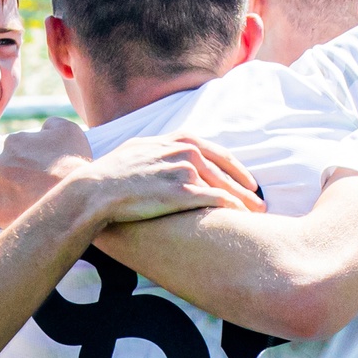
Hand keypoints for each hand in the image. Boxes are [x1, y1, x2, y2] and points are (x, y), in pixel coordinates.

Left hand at [0, 119, 92, 224]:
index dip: (31, 159)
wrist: (74, 197)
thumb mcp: (68, 130)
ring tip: (30, 200)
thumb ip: (50, 124)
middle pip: (5, 167)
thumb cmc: (73, 162)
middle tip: (37, 185)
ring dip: (8, 191)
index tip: (41, 168)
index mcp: (14, 142)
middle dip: (18, 174)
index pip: (17, 148)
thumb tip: (43, 129)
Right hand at [68, 134, 261, 226]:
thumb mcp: (139, 149)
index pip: (217, 152)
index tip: (247, 181)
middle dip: (245, 186)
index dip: (235, 168)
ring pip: (225, 185)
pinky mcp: (183, 192)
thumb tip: (165, 154)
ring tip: (257, 213)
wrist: (97, 189)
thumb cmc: (112, 173)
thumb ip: (160, 150)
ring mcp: (186, 170)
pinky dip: (232, 209)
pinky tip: (240, 218)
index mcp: (178, 139)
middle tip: (260, 200)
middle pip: (226, 170)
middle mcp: (186, 150)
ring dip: (244, 200)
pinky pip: (217, 200)